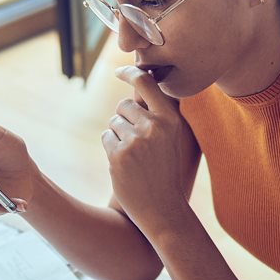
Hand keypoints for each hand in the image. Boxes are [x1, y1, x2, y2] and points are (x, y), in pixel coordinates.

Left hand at [102, 66, 192, 234]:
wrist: (162, 207)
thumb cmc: (165, 170)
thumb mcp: (173, 138)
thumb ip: (160, 112)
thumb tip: (144, 80)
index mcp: (170, 119)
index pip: (146, 83)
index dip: (130, 72)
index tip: (120, 71)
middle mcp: (154, 126)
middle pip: (124, 105)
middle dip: (124, 119)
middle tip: (135, 141)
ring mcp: (135, 140)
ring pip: (114, 122)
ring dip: (118, 135)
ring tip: (133, 156)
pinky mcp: (118, 154)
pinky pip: (106, 137)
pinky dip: (111, 147)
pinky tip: (125, 164)